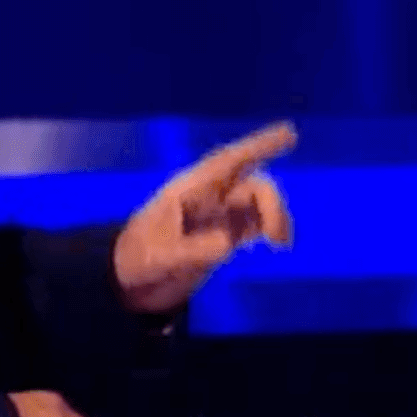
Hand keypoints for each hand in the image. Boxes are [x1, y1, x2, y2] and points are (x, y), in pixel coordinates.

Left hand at [114, 122, 296, 313]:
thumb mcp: (159, 256)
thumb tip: (228, 244)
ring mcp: (218, 219)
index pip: (229, 162)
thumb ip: (192, 250)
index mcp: (191, 190)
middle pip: (253, 187)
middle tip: (277, 239)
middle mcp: (209, 199)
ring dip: (275, 218)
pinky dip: (269, 230)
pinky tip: (275, 245)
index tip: (289, 133)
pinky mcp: (223, 239)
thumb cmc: (136, 259)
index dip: (259, 146)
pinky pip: (255, 225)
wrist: (126, 283)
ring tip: (279, 244)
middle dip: (272, 205)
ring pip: (259, 206)